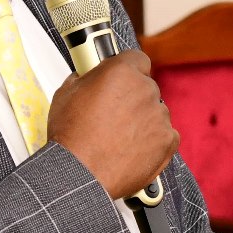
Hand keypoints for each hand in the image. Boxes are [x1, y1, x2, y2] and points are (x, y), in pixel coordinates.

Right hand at [48, 50, 177, 199]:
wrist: (80, 174)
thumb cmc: (71, 136)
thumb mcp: (65, 95)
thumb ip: (83, 78)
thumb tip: (86, 77)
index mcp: (122, 72)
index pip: (137, 59)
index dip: (128, 70)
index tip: (120, 80)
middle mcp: (145, 90)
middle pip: (145, 88)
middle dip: (132, 98)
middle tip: (113, 115)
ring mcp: (159, 116)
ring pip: (155, 112)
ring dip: (142, 121)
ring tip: (119, 138)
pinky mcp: (168, 141)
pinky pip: (165, 135)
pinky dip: (153, 142)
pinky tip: (132, 149)